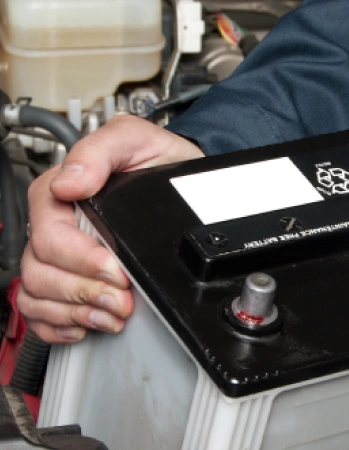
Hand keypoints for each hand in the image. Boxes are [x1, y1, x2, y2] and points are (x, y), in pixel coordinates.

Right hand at [19, 115, 203, 343]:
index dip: (81, 259)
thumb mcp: (136, 139)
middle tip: (121, 299)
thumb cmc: (158, 160)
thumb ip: (101, 151)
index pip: (49, 235)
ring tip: (113, 313)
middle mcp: (56, 225)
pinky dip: (60, 324)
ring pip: (37, 294)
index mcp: (60, 193)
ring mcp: (60, 255)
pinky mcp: (70, 277)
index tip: (115, 270)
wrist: (182, 179)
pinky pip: (40, 311)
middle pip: (41, 271)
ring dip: (76, 311)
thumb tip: (71, 182)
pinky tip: (87, 322)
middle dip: (84, 291)